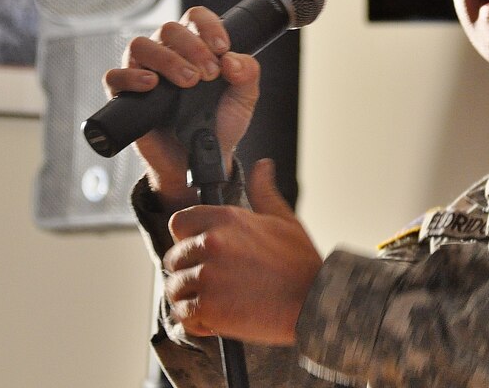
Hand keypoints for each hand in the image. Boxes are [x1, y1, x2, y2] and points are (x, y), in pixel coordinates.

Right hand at [103, 6, 259, 208]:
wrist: (200, 160)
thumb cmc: (218, 123)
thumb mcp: (244, 99)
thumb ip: (247, 74)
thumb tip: (232, 59)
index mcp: (195, 46)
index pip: (195, 17)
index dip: (209, 26)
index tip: (223, 48)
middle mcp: (167, 53)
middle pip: (169, 28)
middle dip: (193, 47)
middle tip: (209, 74)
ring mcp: (143, 72)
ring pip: (141, 45)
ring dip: (167, 59)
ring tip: (188, 82)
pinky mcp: (125, 96)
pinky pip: (114, 76)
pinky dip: (131, 77)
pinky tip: (151, 85)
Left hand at [163, 159, 323, 344]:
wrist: (314, 301)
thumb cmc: (301, 264)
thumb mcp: (284, 219)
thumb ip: (264, 191)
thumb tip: (263, 166)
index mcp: (227, 219)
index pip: (179, 223)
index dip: (187, 239)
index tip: (201, 252)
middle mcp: (212, 243)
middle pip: (174, 259)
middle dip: (189, 272)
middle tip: (213, 283)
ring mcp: (208, 276)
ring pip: (175, 289)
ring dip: (190, 299)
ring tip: (214, 303)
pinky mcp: (209, 307)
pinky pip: (184, 315)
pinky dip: (196, 322)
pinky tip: (216, 319)